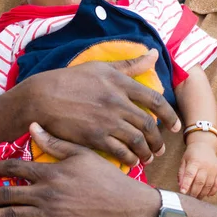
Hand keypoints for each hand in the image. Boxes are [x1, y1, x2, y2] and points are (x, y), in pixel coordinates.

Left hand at [0, 123, 159, 216]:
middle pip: (6, 195)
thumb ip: (56, 142)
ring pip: (11, 216)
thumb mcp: (83, 154)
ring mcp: (50, 215)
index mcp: (51, 172)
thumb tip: (34, 127)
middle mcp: (46, 194)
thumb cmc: (106, 177)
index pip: (15, 168)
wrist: (125, 207)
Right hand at [24, 49, 179, 166]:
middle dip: (158, 141)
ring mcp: (107, 121)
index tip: (175, 126)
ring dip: (147, 153)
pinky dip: (130, 160)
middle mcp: (117, 102)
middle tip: (160, 148)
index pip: (155, 100)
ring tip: (148, 158)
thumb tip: (154, 53)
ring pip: (138, 142)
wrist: (42, 97)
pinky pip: (121, 153)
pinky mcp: (95, 138)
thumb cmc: (70, 79)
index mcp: (121, 83)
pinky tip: (132, 162)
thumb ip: (130, 64)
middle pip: (149, 125)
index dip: (170, 116)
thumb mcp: (101, 67)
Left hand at [178, 143, 216, 198]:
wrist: (204, 146)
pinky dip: (213, 191)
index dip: (186, 184)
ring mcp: (213, 169)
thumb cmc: (192, 155)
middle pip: (200, 182)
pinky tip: (207, 194)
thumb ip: (181, 174)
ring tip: (197, 198)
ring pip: (209, 185)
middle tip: (190, 198)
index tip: (183, 192)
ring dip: (203, 194)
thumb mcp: (184, 161)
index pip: (190, 174)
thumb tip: (181, 187)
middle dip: (194, 192)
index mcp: (194, 161)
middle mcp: (205, 165)